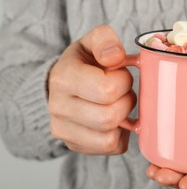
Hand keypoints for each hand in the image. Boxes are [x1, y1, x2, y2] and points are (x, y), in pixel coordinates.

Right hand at [48, 25, 135, 154]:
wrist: (64, 83)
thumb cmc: (85, 62)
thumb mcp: (92, 42)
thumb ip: (105, 40)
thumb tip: (116, 57)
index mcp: (63, 78)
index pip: (107, 90)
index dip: (124, 81)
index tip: (120, 74)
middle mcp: (58, 107)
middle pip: (109, 117)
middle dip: (126, 101)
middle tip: (122, 90)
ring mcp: (64, 130)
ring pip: (110, 137)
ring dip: (123, 119)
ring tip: (117, 103)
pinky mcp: (74, 145)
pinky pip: (110, 147)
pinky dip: (120, 135)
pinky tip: (115, 119)